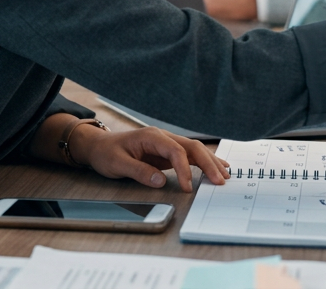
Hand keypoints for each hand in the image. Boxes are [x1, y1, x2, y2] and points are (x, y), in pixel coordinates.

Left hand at [69, 124, 229, 192]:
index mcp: (151, 136)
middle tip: (220, 181)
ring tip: (225, 176)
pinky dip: (204, 162)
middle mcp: (162, 137)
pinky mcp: (167, 153)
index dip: (184, 169)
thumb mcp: (117, 164)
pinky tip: (216, 168)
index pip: (175, 151)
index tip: (188, 187)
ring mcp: (166, 144)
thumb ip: (139, 171)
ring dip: (210, 162)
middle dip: (207, 163)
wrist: (99, 146)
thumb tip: (160, 180)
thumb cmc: (107, 153)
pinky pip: (190, 156)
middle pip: (192, 147)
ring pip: (194, 150)